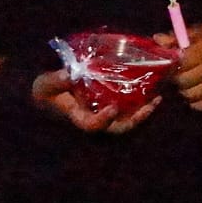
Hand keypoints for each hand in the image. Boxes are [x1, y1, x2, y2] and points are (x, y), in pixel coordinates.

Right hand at [31, 69, 158, 133]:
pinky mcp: (111, 104)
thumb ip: (54, 81)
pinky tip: (153, 90)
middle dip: (135, 120)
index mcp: (79, 117)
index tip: (113, 108)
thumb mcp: (43, 85)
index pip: (92, 125)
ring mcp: (104, 113)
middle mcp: (95, 118)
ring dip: (143, 111)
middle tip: (150, 105)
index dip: (103, 120)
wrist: (50, 91)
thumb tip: (68, 74)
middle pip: (117, 128)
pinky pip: (129, 108)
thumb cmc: (46, 91)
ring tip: (157, 98)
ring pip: (127, 119)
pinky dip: (141, 102)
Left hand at [155, 0, 201, 110]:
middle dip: (175, 80)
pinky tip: (193, 93)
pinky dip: (196, 103)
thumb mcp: (192, 31)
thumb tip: (157, 39)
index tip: (165, 68)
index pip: (180, 66)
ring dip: (183, 92)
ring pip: (193, 95)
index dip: (169, 68)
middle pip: (184, 82)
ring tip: (182, 84)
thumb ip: (173, 38)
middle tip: (173, 76)